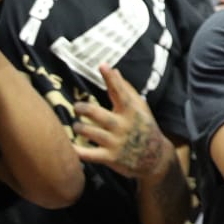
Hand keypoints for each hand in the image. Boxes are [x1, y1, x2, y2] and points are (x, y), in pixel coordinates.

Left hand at [73, 65, 174, 180]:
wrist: (155, 158)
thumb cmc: (145, 127)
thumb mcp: (141, 108)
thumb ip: (126, 90)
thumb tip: (114, 71)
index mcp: (131, 111)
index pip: (121, 91)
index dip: (111, 78)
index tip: (102, 66)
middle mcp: (123, 125)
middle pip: (96, 113)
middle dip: (82, 108)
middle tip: (77, 107)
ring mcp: (116, 142)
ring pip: (88, 132)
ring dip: (78, 127)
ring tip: (77, 125)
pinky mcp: (110, 158)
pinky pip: (88, 154)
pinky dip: (76, 151)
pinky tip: (69, 146)